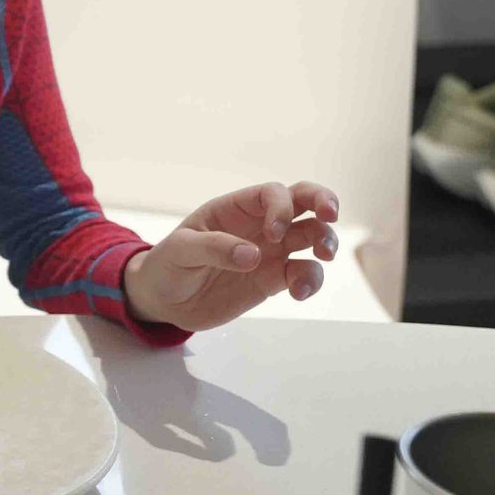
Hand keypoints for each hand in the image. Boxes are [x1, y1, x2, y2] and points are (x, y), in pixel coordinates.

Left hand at [122, 180, 341, 332]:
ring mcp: (270, 252)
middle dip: (324, 201)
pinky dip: (311, 280)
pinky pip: (304, 273)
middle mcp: (259, 225)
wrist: (164, 301)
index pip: (272, 193)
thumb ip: (213, 248)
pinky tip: (298, 293)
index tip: (274, 233)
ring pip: (313, 236)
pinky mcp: (274, 280)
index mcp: (235, 209)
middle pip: (303, 201)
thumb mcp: (179, 252)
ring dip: (327, 241)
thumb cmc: (167, 265)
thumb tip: (253, 255)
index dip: (281, 207)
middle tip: (330, 215)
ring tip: (323, 257)